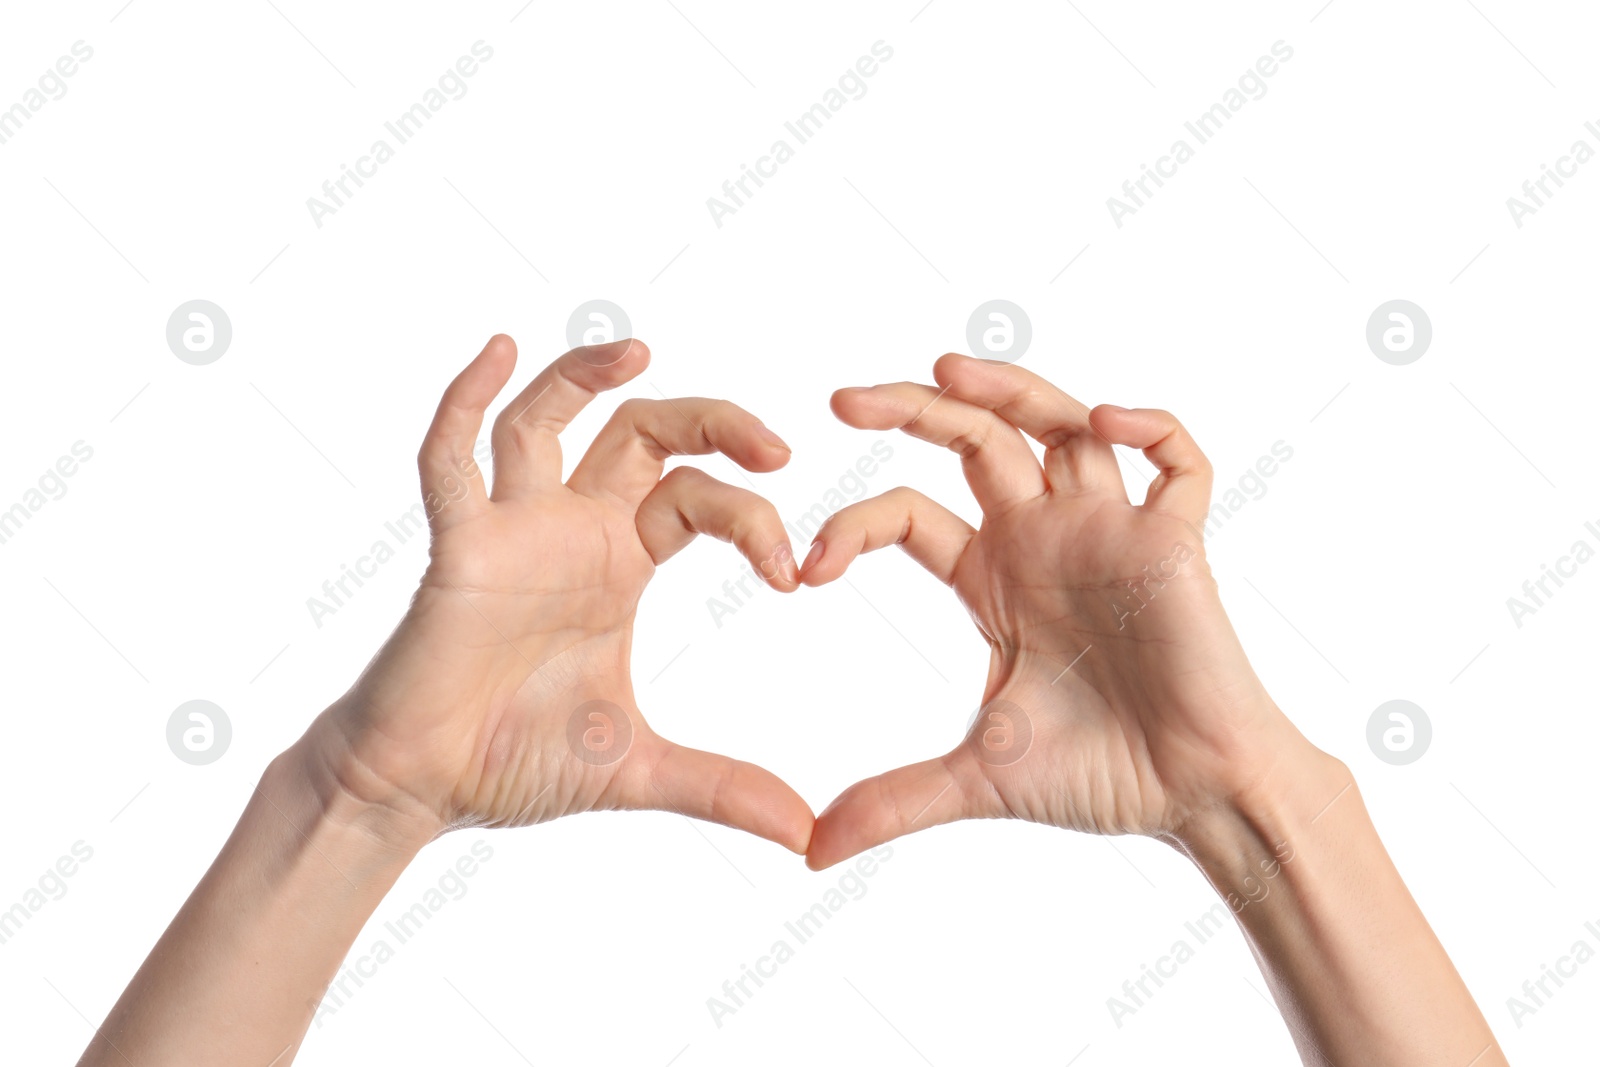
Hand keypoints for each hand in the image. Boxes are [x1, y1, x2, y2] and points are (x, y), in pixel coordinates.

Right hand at [303, 334, 812, 853]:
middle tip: (774, 444)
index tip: (790, 573)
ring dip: (584, 378)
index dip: (750, 519)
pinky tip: (497, 353)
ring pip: (545, 422)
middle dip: (709, 421)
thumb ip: (722, 787)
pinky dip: (466, 403)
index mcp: (620, 563)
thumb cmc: (514, 760)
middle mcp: (570, 531)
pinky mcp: (455, 548)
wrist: (423, 791)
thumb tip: (805, 836)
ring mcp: (511, 531)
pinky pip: (451, 461)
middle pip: (641, 434)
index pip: (695, 498)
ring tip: (637, 348)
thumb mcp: (638, 766)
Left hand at [802, 354, 1318, 867]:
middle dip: (913, 411)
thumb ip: (894, 799)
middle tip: (839, 401)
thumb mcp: (976, 777)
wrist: (1195, 797)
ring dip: (1011, 391)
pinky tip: (1105, 423)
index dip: (854, 527)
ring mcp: (1108, 530)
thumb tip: (810, 852)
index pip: (910, 513)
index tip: (805, 570)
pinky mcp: (1175, 539)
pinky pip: (1176, 460)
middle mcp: (1045, 538)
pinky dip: (1150, 429)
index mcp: (993, 578)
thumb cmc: (1101, 775)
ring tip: (946, 369)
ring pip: (1061, 425)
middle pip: (976, 440)